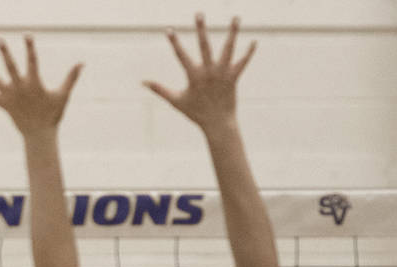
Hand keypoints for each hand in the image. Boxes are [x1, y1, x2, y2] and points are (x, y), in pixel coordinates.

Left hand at [0, 35, 82, 137]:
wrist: (39, 134)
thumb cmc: (53, 114)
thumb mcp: (63, 95)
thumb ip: (71, 78)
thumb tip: (81, 63)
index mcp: (33, 83)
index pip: (32, 61)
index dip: (30, 48)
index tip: (27, 35)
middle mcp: (19, 88)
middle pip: (10, 66)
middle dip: (4, 52)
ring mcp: (9, 96)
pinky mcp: (3, 105)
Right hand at [144, 15, 254, 133]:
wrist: (217, 123)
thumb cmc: (195, 112)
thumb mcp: (175, 100)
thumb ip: (159, 89)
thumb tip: (143, 82)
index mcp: (194, 76)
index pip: (181, 55)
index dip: (174, 42)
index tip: (168, 30)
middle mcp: (209, 71)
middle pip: (204, 45)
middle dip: (201, 29)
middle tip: (199, 13)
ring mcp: (223, 73)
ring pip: (228, 48)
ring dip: (232, 32)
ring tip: (236, 17)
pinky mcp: (234, 77)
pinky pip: (243, 62)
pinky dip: (249, 52)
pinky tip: (253, 41)